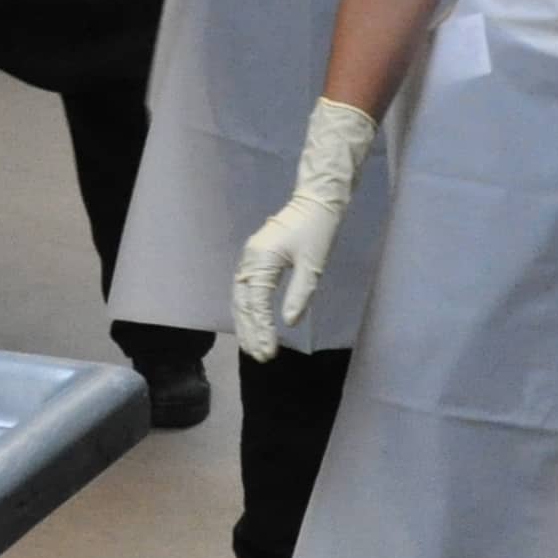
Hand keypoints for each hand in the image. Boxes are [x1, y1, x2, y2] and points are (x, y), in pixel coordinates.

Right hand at [232, 98, 377, 358]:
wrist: (316, 201)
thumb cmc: (317, 230)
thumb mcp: (313, 264)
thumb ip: (300, 294)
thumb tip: (288, 324)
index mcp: (261, 259)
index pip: (255, 303)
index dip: (260, 329)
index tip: (268, 352)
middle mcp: (249, 260)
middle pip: (242, 303)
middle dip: (250, 331)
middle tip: (260, 357)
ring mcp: (250, 259)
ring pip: (241, 298)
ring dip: (246, 324)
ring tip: (253, 348)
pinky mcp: (255, 259)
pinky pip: (245, 290)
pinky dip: (247, 310)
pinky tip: (252, 324)